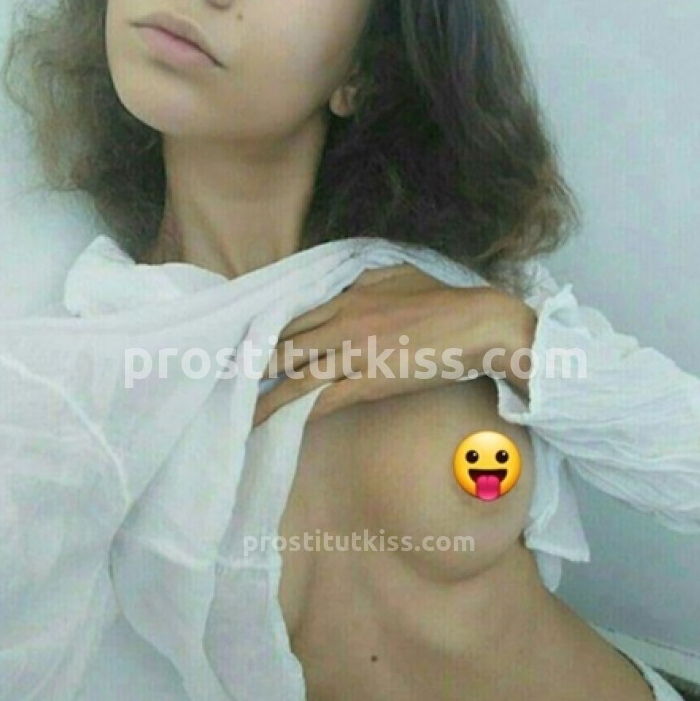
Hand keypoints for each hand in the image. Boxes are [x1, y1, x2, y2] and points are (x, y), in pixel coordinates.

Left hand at [251, 263, 535, 427]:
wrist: (478, 326)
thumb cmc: (443, 301)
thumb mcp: (398, 274)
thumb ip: (364, 277)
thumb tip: (344, 284)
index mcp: (348, 296)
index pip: (292, 315)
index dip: (263, 333)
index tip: (238, 346)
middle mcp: (343, 322)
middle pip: (284, 346)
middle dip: (251, 365)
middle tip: (221, 381)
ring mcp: (354, 353)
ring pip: (297, 377)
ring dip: (265, 398)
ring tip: (238, 413)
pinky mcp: (370, 382)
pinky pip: (324, 401)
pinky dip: (298, 414)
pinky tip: (279, 425)